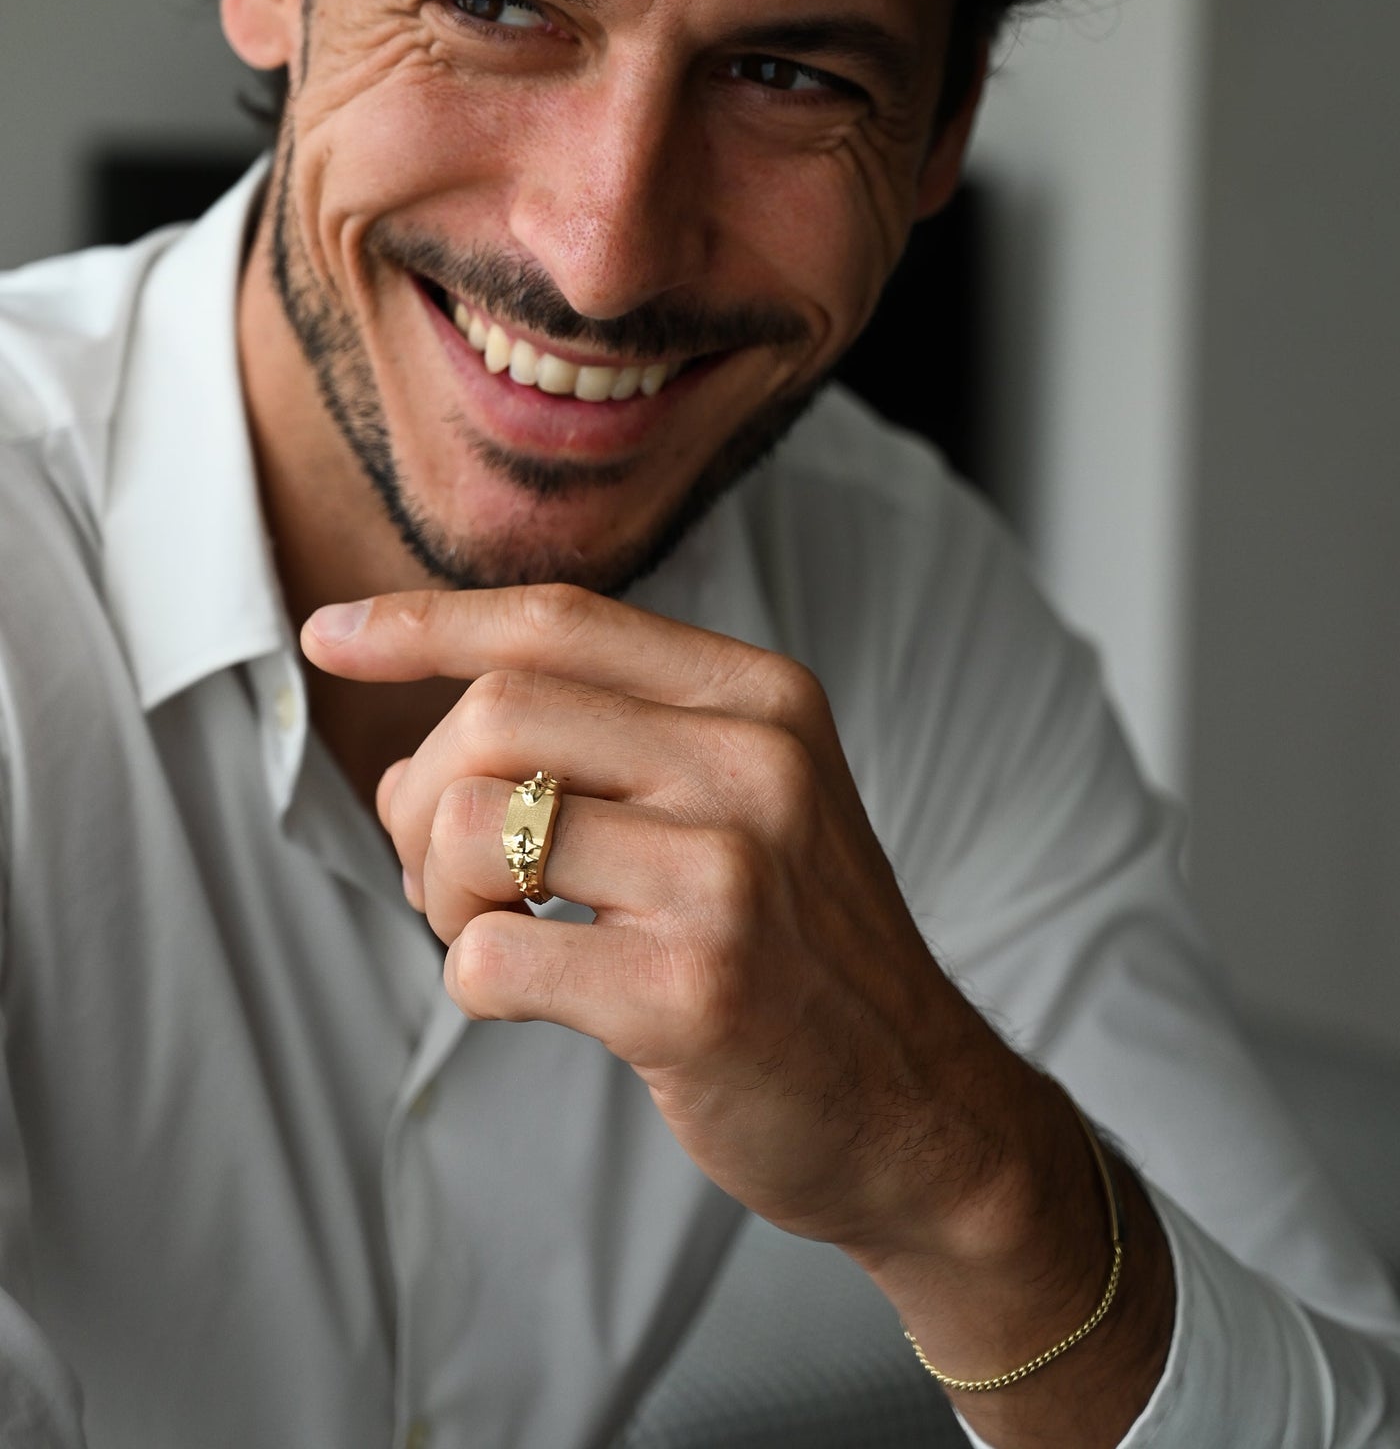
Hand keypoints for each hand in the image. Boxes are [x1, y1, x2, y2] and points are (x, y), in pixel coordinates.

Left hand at [303, 583, 1175, 1445]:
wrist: (923, 1111)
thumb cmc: (799, 950)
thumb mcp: (748, 799)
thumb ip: (607, 745)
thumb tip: (406, 761)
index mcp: (762, 698)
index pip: (559, 622)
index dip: (426, 621)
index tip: (330, 634)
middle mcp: (752, 763)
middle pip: (496, 713)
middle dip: (423, 793)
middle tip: (447, 870)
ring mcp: (728, 875)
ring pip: (472, 826)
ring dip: (438, 893)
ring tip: (493, 929)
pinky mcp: (692, 990)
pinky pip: (488, 955)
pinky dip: (475, 980)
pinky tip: (541, 996)